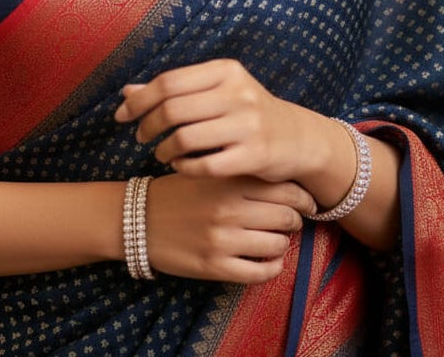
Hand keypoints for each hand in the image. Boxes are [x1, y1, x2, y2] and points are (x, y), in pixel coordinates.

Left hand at [115, 58, 311, 183]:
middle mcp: (238, 93)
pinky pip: (205, 165)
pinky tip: (179, 165)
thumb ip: (174, 90)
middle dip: (147, 125)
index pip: (169, 81)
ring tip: (160, 153)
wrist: (296, 138)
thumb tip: (126, 92)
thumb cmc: (246, 111)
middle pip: (173, 109)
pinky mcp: (254, 156)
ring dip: (163, 149)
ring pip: (185, 138)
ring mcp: (248, 125)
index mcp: (225, 71)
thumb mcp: (215, 91)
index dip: (140, 100)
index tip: (122, 115)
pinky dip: (184, 167)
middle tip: (140, 136)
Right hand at [146, 173, 313, 283]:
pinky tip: (268, 261)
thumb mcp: (208, 169)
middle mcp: (229, 208)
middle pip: (287, 217)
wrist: (138, 218)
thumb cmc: (178, 191)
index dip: (302, 197)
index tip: (305, 201)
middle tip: (290, 220)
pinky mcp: (214, 266)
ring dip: (282, 243)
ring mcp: (222, 239)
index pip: (285, 188)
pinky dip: (272, 268)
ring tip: (275, 238)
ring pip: (278, 245)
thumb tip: (286, 180)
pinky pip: (260, 272)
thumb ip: (241, 171)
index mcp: (228, 179)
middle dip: (295, 220)